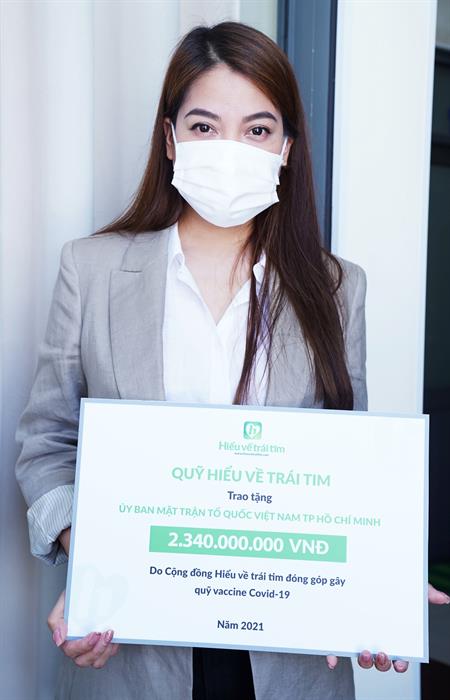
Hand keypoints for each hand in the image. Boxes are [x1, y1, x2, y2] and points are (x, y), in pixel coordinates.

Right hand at [48, 590, 118, 668]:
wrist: (89, 589)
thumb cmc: (74, 597)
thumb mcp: (63, 603)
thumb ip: (56, 620)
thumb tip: (58, 639)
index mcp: (65, 639)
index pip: (71, 650)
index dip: (83, 646)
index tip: (95, 634)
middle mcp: (77, 646)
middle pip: (83, 661)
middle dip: (96, 650)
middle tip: (106, 634)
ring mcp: (90, 648)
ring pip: (96, 662)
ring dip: (105, 651)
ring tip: (111, 635)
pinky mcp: (101, 645)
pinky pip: (107, 655)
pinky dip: (112, 648)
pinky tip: (115, 636)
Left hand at [326, 583, 448, 672]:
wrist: (352, 570)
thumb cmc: (384, 586)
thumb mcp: (405, 587)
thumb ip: (423, 593)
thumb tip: (444, 598)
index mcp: (391, 634)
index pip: (399, 656)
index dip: (401, 663)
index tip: (400, 661)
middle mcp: (374, 640)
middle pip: (381, 662)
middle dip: (382, 663)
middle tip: (381, 654)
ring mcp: (356, 639)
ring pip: (361, 659)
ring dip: (364, 662)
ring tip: (364, 652)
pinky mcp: (338, 636)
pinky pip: (334, 651)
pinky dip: (333, 658)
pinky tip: (332, 660)